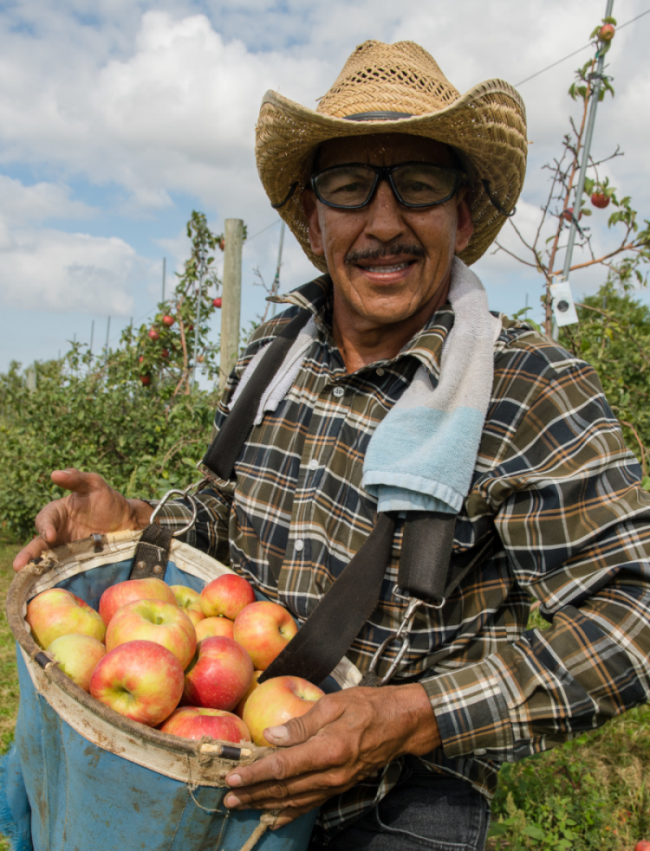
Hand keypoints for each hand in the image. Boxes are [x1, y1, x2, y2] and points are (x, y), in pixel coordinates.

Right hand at [13, 468, 152, 570]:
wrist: (129, 524)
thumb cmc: (109, 502)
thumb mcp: (95, 485)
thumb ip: (76, 478)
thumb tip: (55, 474)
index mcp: (58, 513)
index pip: (45, 519)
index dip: (45, 526)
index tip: (50, 535)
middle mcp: (58, 533)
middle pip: (38, 544)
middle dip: (28, 554)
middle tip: (19, 565)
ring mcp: (66, 550)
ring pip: (45, 559)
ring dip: (34, 568)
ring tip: (24, 578)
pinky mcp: (75, 563)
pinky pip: (61, 570)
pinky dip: (52, 577)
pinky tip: (44, 585)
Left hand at [224, 682, 439, 828]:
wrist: (401, 723)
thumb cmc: (367, 705)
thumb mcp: (334, 703)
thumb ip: (301, 723)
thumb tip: (271, 736)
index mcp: (328, 749)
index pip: (283, 766)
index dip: (255, 773)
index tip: (233, 777)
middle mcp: (331, 773)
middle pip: (285, 788)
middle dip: (253, 794)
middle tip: (227, 798)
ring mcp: (336, 784)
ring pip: (295, 800)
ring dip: (265, 804)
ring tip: (241, 807)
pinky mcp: (340, 786)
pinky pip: (311, 804)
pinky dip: (290, 812)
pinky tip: (273, 817)